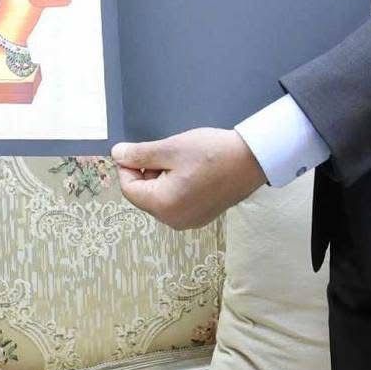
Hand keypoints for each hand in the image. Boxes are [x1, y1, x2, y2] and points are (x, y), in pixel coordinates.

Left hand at [111, 128, 265, 229]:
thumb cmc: (212, 153)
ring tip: (182, 160)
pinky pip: (176, 201)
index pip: (128, 189)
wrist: (253, 160)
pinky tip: (193, 170)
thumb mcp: (171, 148)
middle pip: (144, 195)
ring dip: (162, 177)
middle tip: (167, 153)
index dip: (128, 167)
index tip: (139, 150)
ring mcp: (190, 221)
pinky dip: (176, 185)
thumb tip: (117, 155)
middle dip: (147, 172)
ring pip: (160, 198)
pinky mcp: (202, 216)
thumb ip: (140, 154)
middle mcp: (174, 221)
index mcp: (164, 206)